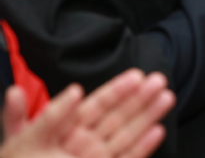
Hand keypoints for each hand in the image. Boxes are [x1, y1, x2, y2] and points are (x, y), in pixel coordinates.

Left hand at [1, 69, 173, 157]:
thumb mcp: (19, 140)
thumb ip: (34, 115)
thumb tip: (73, 91)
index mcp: (66, 129)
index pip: (97, 105)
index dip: (118, 90)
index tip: (137, 76)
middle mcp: (86, 143)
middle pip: (118, 117)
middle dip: (140, 99)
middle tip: (160, 80)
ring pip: (127, 135)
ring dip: (148, 116)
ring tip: (167, 98)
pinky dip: (143, 147)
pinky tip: (157, 132)